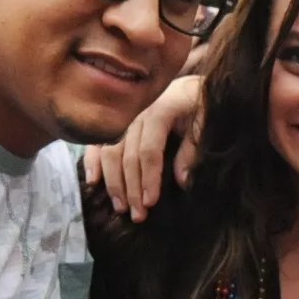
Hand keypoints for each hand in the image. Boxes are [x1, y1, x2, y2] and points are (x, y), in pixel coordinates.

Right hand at [83, 74, 203, 220]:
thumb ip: (192, 150)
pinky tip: (92, 181)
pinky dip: (93, 161)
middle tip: (137, 215)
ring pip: (110, 151)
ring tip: (120, 207)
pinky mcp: (116, 121)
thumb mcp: (205, 122)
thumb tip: (182, 181)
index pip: (150, 150)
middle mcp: (137, 112)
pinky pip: (99, 142)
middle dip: (131, 187)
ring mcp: (124, 116)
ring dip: (113, 181)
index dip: (149, 177)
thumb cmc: (201, 104)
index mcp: (160, 109)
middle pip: (127, 154)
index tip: (150, 203)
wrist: (191, 82)